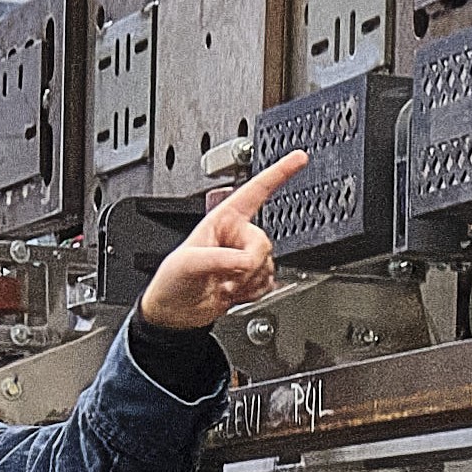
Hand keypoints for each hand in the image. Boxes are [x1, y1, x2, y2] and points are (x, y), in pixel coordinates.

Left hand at [137, 157, 294, 332]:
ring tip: (224, 284)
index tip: (299, 158)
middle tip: (228, 276)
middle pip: (264, 243)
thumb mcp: (188, 263)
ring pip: (268, 265)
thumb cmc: (172, 281)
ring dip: (248, 282)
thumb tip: (245, 261)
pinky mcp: (252, 278)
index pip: (255, 191)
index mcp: (223, 219)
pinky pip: (269, 283)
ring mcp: (245, 257)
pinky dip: (253, 293)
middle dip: (249, 264)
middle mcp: (237, 235)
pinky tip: (233, 293)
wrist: (176, 313)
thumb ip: (219, 259)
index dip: (279, 173)